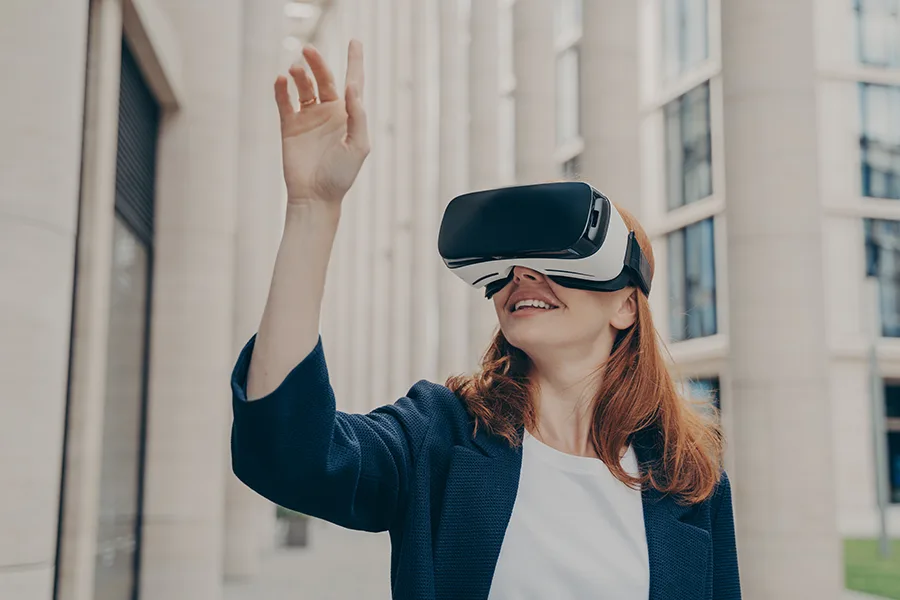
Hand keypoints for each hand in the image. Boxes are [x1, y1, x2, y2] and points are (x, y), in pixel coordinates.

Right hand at [274, 39, 369, 205]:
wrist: (315, 196)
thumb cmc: (341, 175)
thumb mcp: (358, 146)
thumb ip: (358, 117)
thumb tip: (352, 88)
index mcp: (348, 116)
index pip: (353, 83)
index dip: (354, 62)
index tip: (355, 42)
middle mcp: (329, 113)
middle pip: (324, 79)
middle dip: (318, 64)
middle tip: (308, 50)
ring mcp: (308, 118)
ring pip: (304, 87)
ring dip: (300, 76)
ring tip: (296, 70)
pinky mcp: (290, 126)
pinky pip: (285, 102)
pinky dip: (282, 90)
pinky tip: (281, 81)